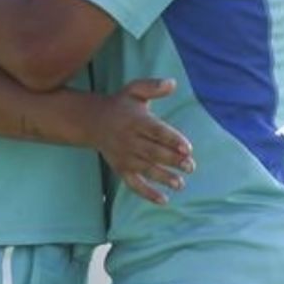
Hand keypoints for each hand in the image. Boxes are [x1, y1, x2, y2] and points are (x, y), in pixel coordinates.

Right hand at [91, 78, 193, 205]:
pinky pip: (133, 183)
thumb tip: (172, 83)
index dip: (172, 140)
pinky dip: (147, 193)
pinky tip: (163, 200)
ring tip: (180, 183)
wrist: (92, 121)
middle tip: (190, 167)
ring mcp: (124, 156)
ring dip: (163, 177)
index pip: (156, 131)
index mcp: (136, 121)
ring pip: (145, 169)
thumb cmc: (121, 104)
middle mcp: (129, 140)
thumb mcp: (134, 90)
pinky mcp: (120, 168)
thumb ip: (153, 86)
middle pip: (153, 152)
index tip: (188, 148)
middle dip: (172, 161)